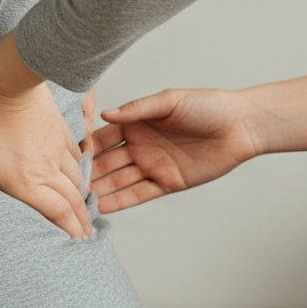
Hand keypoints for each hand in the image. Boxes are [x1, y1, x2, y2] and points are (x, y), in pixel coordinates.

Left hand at [0, 35, 93, 240]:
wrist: (7, 74)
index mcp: (26, 182)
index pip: (57, 215)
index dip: (70, 233)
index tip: (77, 246)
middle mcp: (47, 168)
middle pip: (73, 201)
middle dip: (81, 222)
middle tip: (86, 238)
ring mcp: (56, 147)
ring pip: (77, 179)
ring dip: (81, 197)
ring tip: (83, 210)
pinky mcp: (59, 128)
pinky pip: (75, 155)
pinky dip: (79, 169)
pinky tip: (76, 172)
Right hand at [86, 88, 265, 212]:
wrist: (239, 127)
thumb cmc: (208, 107)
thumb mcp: (169, 101)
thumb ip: (137, 109)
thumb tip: (106, 114)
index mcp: (138, 124)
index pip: (104, 137)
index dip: (87, 146)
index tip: (68, 155)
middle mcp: (141, 146)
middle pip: (108, 162)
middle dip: (88, 172)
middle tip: (67, 184)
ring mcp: (153, 165)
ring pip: (120, 180)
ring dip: (101, 189)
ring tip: (79, 200)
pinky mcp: (167, 183)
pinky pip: (139, 194)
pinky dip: (121, 201)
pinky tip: (103, 206)